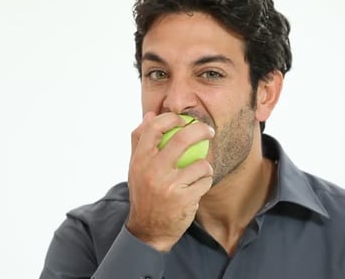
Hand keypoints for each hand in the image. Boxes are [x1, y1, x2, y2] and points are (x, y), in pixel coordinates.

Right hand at [126, 112, 214, 251]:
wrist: (148, 230)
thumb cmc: (144, 193)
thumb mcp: (136, 168)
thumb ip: (140, 140)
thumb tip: (151, 114)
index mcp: (140, 160)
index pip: (154, 128)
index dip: (171, 118)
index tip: (183, 120)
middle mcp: (153, 171)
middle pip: (182, 139)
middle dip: (201, 130)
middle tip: (209, 131)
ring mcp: (169, 185)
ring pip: (201, 163)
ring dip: (205, 166)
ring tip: (199, 173)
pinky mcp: (185, 199)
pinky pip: (205, 181)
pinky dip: (205, 182)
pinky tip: (197, 187)